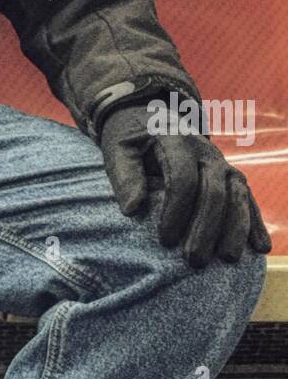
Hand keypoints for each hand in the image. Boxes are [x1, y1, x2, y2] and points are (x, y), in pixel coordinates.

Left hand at [99, 103, 270, 267]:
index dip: (176, 211)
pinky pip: (247, 198)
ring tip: (227, 260)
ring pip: (236, 195)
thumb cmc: (130, 140)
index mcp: (175, 140)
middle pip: (214, 191)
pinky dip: (255, 222)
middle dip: (206, 228)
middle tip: (193, 261)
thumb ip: (124, 177)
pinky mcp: (230, 175)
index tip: (165, 241)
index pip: (182, 178)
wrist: (151, 117)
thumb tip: (132, 210)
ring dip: (235, 229)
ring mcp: (221, 163)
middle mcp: (205, 151)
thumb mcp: (118, 151)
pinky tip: (261, 247)